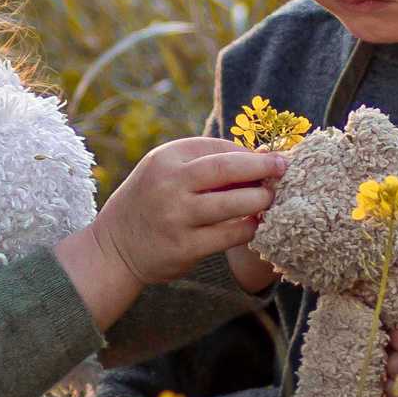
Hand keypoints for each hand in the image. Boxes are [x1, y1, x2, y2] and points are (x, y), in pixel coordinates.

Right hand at [53, 138, 285, 326]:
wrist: (115, 247)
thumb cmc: (150, 203)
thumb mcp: (165, 172)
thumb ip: (202, 163)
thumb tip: (256, 155)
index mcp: (165, 160)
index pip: (216, 148)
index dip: (247, 153)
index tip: (268, 158)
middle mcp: (168, 184)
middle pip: (226, 168)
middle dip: (261, 166)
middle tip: (282, 167)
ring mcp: (176, 217)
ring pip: (232, 203)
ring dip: (259, 199)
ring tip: (269, 199)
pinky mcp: (184, 247)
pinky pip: (229, 235)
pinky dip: (248, 228)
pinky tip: (255, 225)